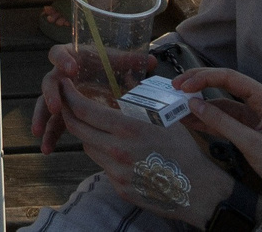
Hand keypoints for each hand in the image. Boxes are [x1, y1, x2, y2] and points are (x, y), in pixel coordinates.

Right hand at [35, 43, 161, 151]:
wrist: (106, 78)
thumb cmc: (109, 66)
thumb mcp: (118, 63)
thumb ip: (130, 62)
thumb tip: (150, 60)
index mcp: (72, 58)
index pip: (60, 53)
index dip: (62, 60)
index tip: (71, 69)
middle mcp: (61, 76)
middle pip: (50, 82)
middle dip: (51, 94)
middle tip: (56, 106)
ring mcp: (59, 95)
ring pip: (45, 105)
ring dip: (41, 117)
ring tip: (39, 131)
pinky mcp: (61, 112)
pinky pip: (52, 124)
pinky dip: (49, 136)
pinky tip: (48, 149)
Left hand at [66, 88, 234, 223]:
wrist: (197, 188)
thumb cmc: (183, 149)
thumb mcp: (163, 116)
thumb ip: (138, 96)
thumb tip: (125, 73)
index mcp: (128, 128)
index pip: (83, 109)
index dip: (68, 95)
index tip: (64, 84)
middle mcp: (117, 151)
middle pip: (77, 129)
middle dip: (67, 111)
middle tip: (68, 101)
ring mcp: (116, 172)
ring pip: (88, 147)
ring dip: (88, 134)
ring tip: (99, 125)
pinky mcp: (119, 187)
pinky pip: (102, 166)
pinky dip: (104, 154)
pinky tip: (119, 150)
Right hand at [176, 68, 261, 205]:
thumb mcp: (251, 144)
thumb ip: (222, 123)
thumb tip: (193, 104)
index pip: (230, 78)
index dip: (204, 78)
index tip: (182, 85)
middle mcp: (260, 102)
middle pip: (224, 86)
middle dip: (199, 86)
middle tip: (175, 89)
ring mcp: (254, 116)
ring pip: (221, 105)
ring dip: (201, 107)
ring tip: (177, 107)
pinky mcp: (249, 130)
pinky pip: (225, 121)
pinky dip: (208, 121)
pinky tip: (191, 121)